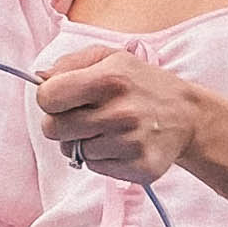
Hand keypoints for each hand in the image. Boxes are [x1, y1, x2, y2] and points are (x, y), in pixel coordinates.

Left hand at [34, 46, 202, 184]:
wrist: (187, 116)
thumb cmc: (141, 84)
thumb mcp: (109, 58)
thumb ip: (70, 63)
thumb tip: (40, 78)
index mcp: (110, 79)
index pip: (47, 98)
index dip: (50, 99)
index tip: (65, 98)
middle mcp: (121, 113)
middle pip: (53, 129)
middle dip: (62, 123)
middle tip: (85, 116)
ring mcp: (131, 143)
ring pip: (74, 151)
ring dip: (84, 142)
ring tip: (108, 129)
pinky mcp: (140, 168)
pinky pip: (95, 168)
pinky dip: (101, 158)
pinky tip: (120, 145)